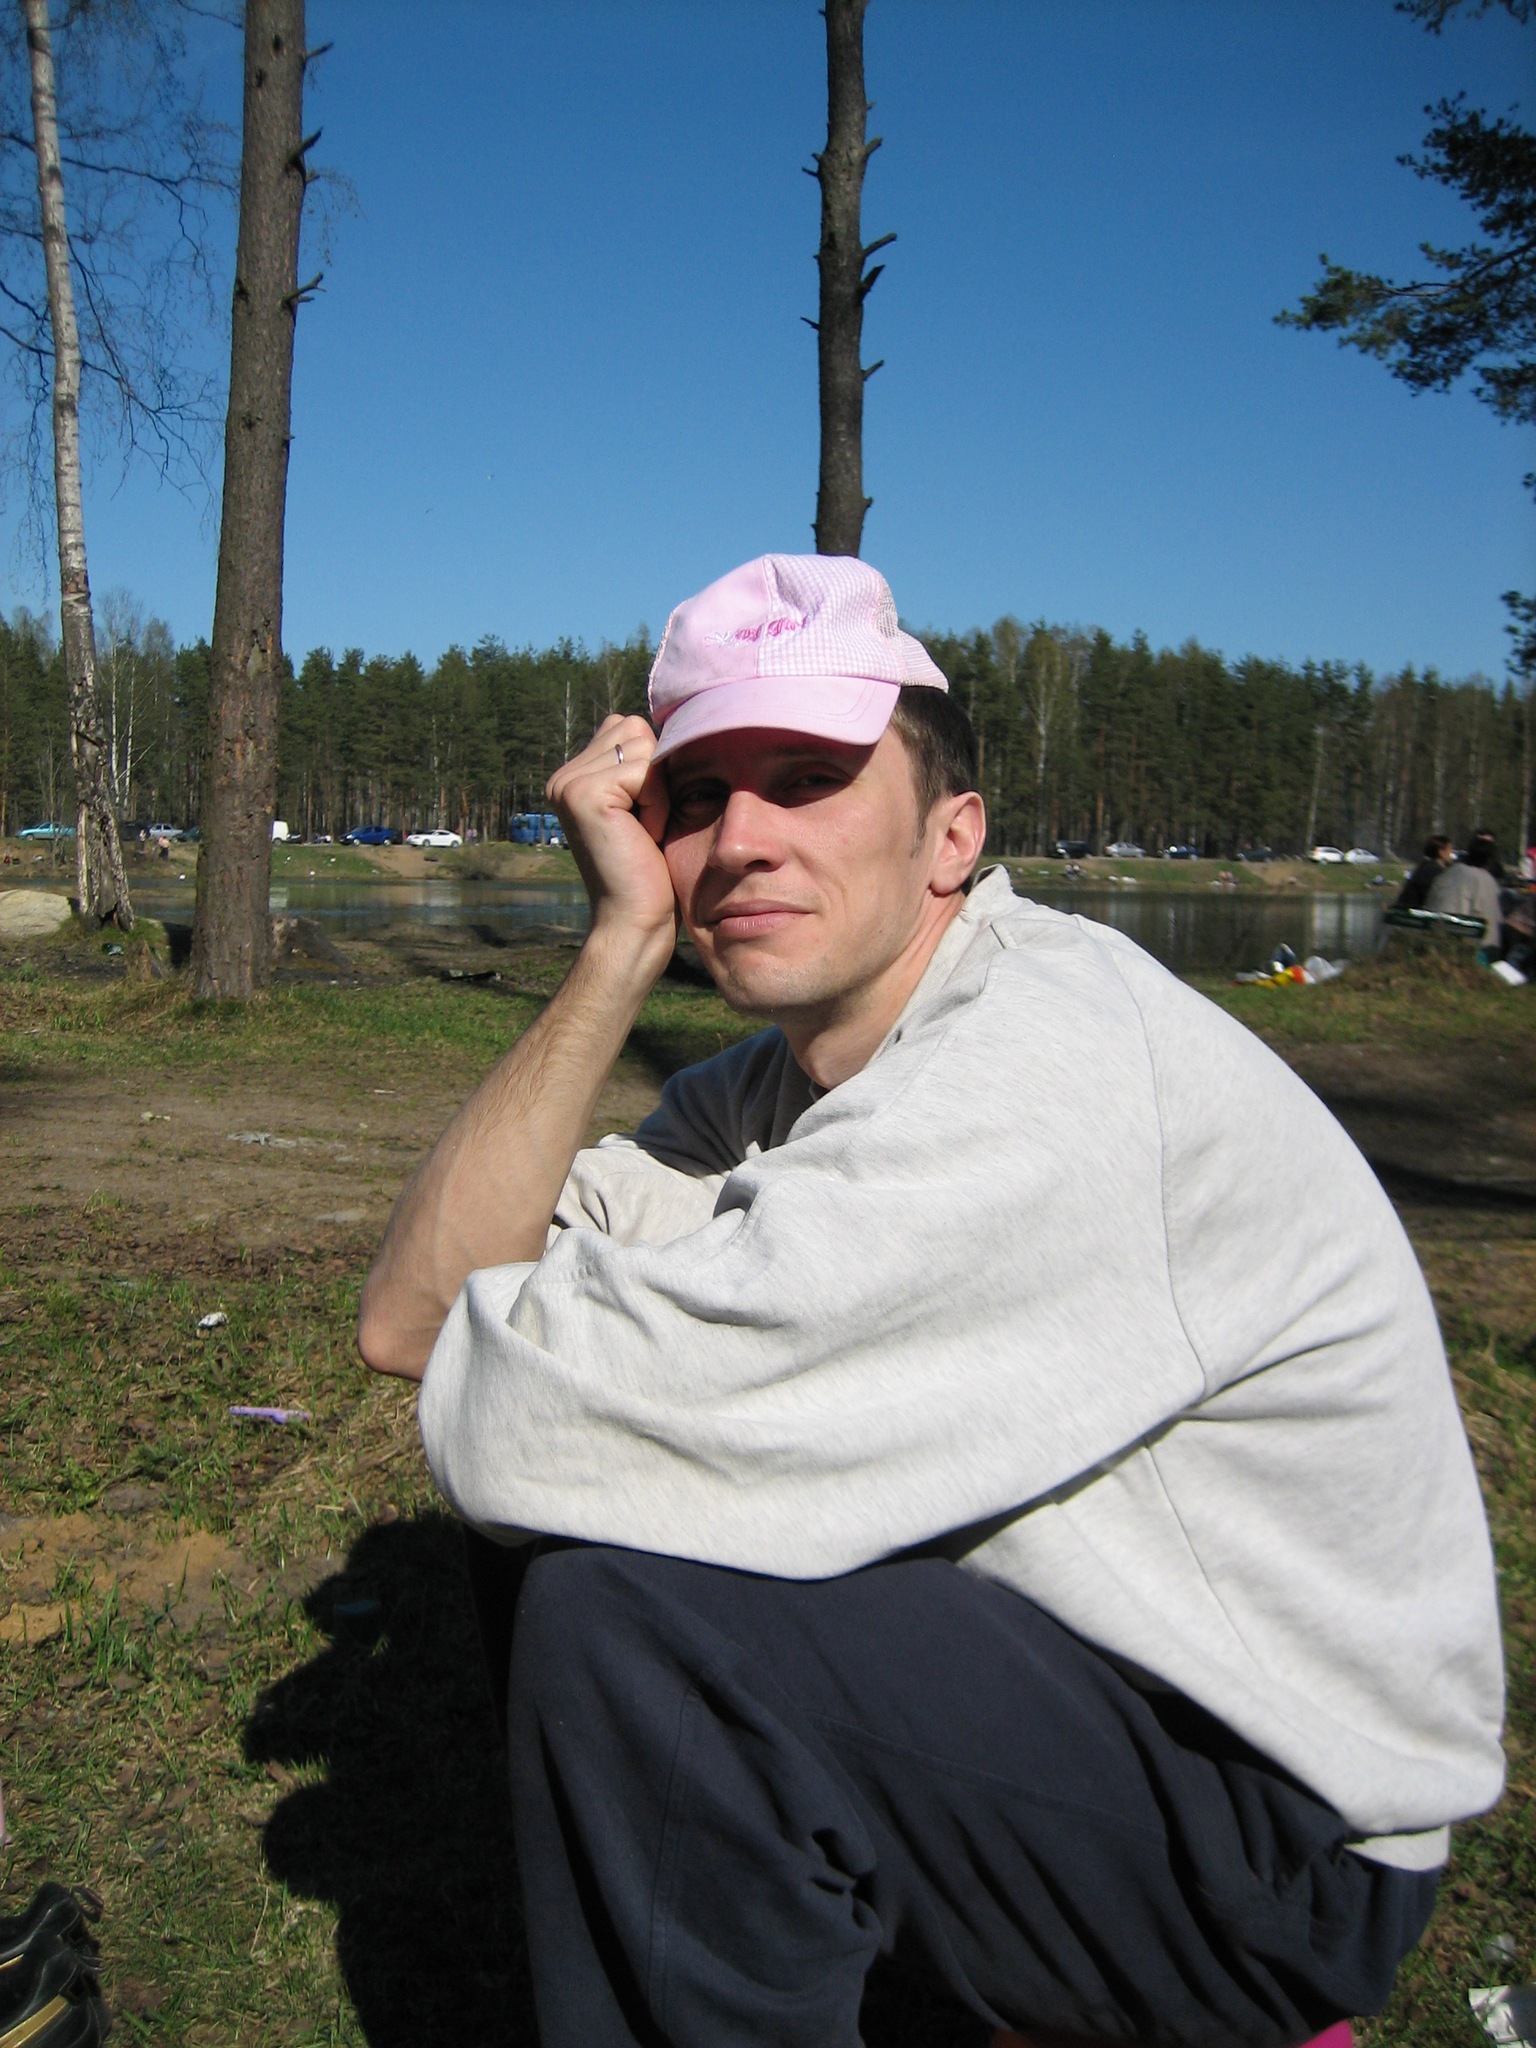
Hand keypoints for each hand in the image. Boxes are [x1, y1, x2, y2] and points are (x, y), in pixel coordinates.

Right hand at [547, 715, 674, 954]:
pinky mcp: (583, 795)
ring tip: (643, 829)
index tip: (644, 817)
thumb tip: (662, 720)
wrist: (634, 920)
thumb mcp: (646, 803)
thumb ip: (640, 761)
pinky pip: (645, 771)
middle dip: (656, 774)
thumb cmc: (650, 869)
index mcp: (573, 776)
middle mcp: (563, 776)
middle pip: (635, 729)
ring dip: (658, 790)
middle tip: (645, 824)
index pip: (628, 727)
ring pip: (642, 745)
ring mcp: (568, 784)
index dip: (653, 768)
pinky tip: (644, 835)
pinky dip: (658, 804)